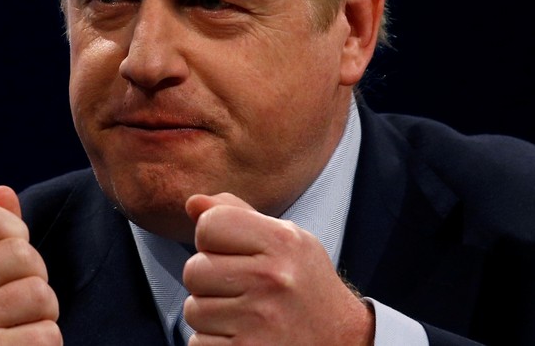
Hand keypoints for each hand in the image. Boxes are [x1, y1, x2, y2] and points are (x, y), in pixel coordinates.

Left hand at [183, 193, 373, 345]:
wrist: (342, 340)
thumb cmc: (305, 284)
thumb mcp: (285, 239)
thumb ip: (237, 215)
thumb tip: (192, 202)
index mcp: (282, 242)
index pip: (209, 224)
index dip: (211, 238)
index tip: (232, 252)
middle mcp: (272, 279)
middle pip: (194, 270)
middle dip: (208, 281)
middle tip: (239, 288)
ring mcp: (259, 320)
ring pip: (193, 310)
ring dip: (211, 315)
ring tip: (245, 314)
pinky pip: (198, 343)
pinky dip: (214, 343)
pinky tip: (244, 336)